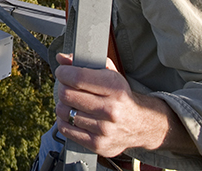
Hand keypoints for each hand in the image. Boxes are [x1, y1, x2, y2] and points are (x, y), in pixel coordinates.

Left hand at [54, 53, 194, 156]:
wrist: (140, 124)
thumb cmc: (120, 96)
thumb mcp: (109, 73)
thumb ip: (85, 62)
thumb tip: (61, 58)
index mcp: (114, 87)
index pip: (76, 78)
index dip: (63, 73)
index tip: (62, 72)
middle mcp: (110, 109)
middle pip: (67, 95)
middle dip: (62, 88)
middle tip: (67, 87)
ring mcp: (104, 129)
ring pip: (64, 112)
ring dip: (63, 105)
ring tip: (73, 103)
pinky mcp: (98, 144)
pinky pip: (66, 129)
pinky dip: (64, 121)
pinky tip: (73, 116)